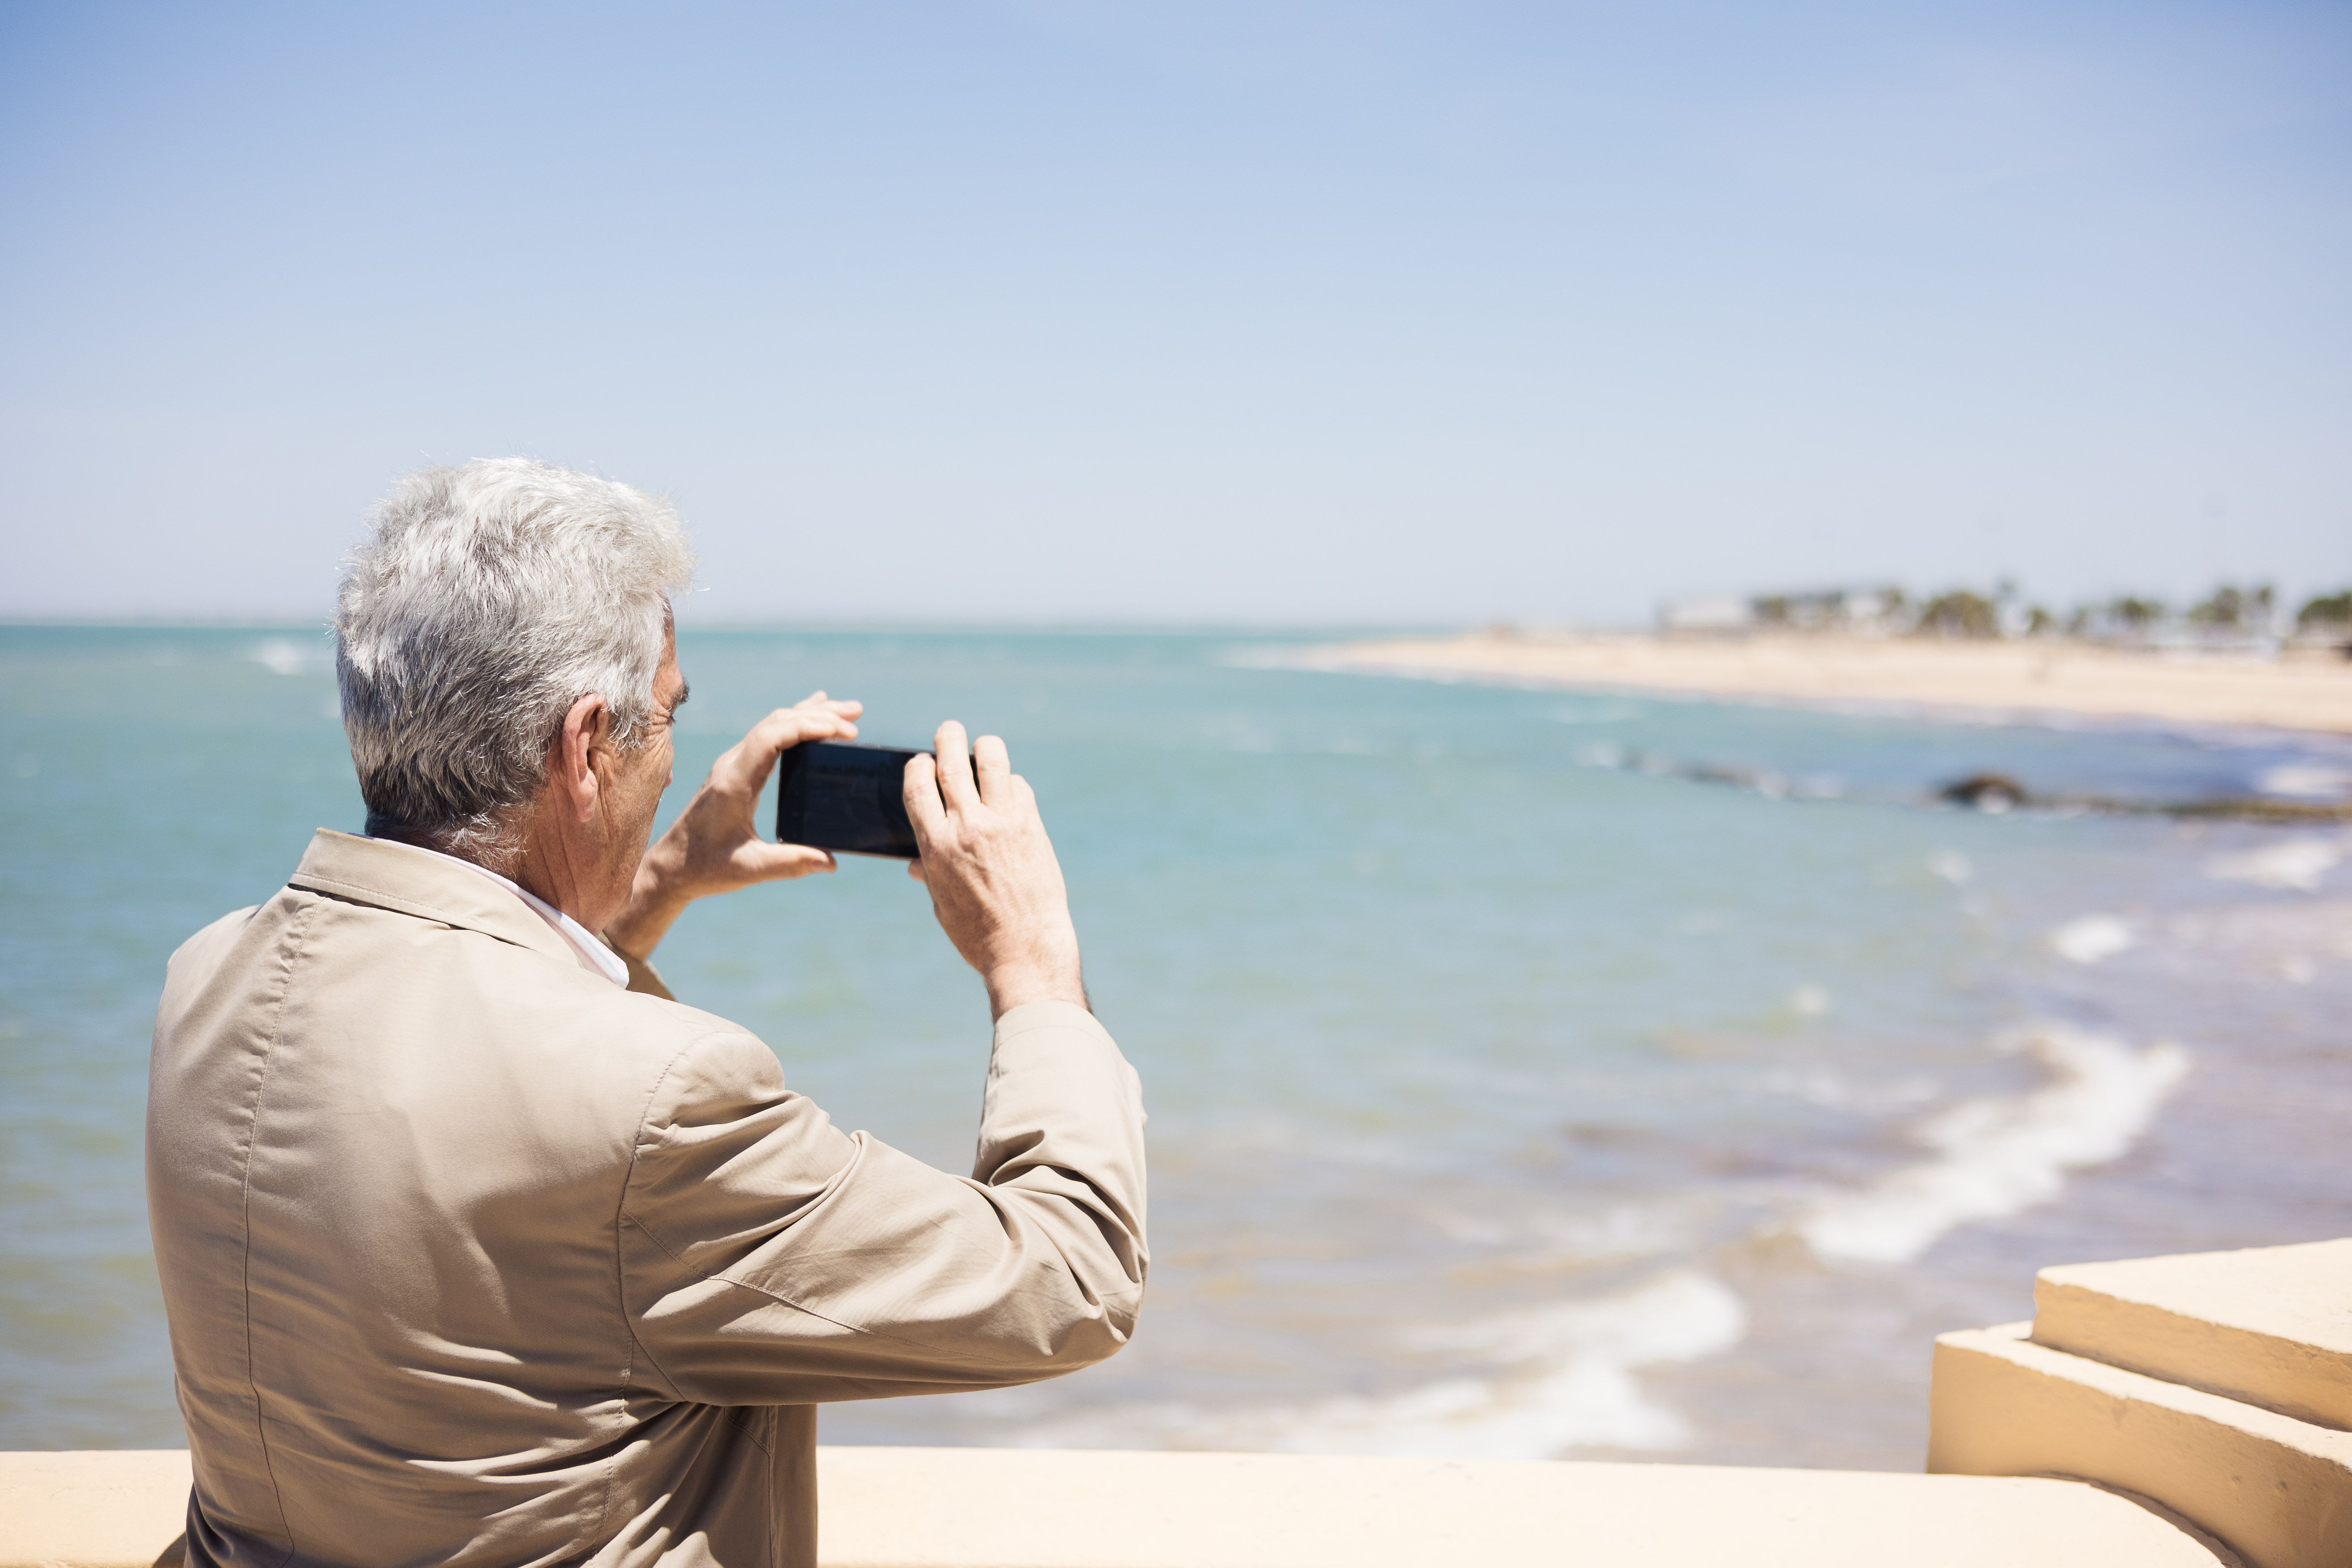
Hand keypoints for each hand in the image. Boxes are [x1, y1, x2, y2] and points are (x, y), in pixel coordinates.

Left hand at [604, 693, 861, 958]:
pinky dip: (794, 723)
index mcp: (733, 783)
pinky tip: (813, 714)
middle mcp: (731, 766)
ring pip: (772, 724)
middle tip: (857, 715)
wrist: (670, 867)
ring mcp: (732, 764)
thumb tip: (830, 862)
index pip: (770, 738)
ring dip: (809, 714)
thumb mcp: (749, 869)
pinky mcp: (735, 770)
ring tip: (848, 711)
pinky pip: (767, 735)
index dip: (806, 726)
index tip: (840, 730)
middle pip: (776, 723)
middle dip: (817, 714)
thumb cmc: (705, 868)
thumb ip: (790, 864)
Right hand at [903, 721, 1085, 1017]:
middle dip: (947, 736)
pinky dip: (1011, 783)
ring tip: (982, 748)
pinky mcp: (1032, 825)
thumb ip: (930, 873)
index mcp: (935, 844)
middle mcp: (967, 826)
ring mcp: (1003, 821)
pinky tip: (1008, 792)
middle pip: (951, 760)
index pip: (918, 783)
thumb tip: (916, 864)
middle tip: (948, 730)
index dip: (918, 764)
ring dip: (984, 747)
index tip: (922, 762)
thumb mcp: (942, 904)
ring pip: (992, 759)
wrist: (1026, 949)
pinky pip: (1020, 787)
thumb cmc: (977, 933)